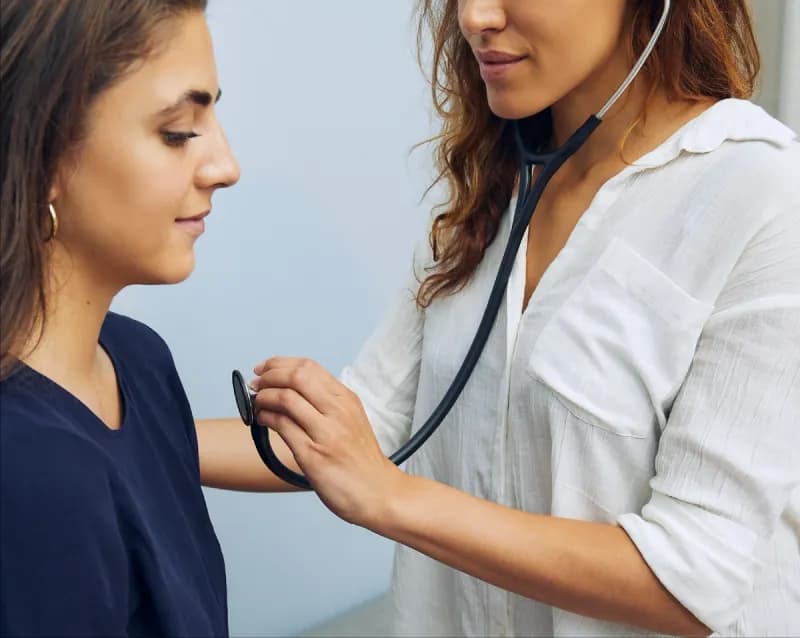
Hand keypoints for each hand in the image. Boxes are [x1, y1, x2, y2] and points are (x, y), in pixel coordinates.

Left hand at [250, 357, 405, 526]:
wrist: (378, 492)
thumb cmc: (361, 461)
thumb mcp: (352, 420)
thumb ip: (327, 403)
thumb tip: (292, 391)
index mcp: (347, 399)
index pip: (309, 367)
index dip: (280, 363)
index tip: (264, 368)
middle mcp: (338, 411)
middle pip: (296, 376)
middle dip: (269, 375)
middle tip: (256, 383)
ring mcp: (326, 432)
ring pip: (286, 398)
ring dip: (263, 397)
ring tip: (257, 403)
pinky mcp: (313, 454)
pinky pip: (282, 426)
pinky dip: (266, 417)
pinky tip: (263, 420)